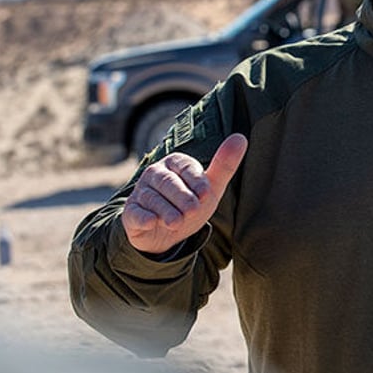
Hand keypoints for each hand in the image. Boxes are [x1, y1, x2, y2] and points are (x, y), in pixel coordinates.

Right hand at [122, 133, 247, 254]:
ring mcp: (141, 193)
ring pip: (152, 198)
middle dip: (182, 197)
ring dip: (166, 210)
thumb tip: (241, 137)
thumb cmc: (191, 204)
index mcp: (175, 163)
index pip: (185, 167)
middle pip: (167, 182)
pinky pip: (134, 213)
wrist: (169, 234)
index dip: (197, 181)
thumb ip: (224, 165)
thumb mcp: (210, 188)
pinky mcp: (131, 212)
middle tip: (193, 211)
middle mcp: (155, 174)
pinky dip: (143, 217)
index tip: (206, 194)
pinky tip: (151, 222)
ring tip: (177, 222)